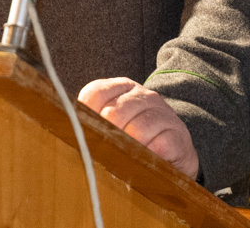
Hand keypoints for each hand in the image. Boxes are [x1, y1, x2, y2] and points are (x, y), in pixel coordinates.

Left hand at [78, 77, 199, 180]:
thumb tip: (72, 132)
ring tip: (125, 159)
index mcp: (121, 87)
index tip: (86, 135)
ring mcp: (162, 112)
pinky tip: (145, 162)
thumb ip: (93, 121)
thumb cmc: (136, 137)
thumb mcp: (114, 123)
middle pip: (113, 113)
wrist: (177, 149)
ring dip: (128, 149)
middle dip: (106, 137)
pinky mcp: (178, 135)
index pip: (94, 94)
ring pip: (136, 130)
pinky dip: (147, 158)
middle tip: (104, 153)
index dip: (86, 117)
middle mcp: (143, 94)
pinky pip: (158, 146)